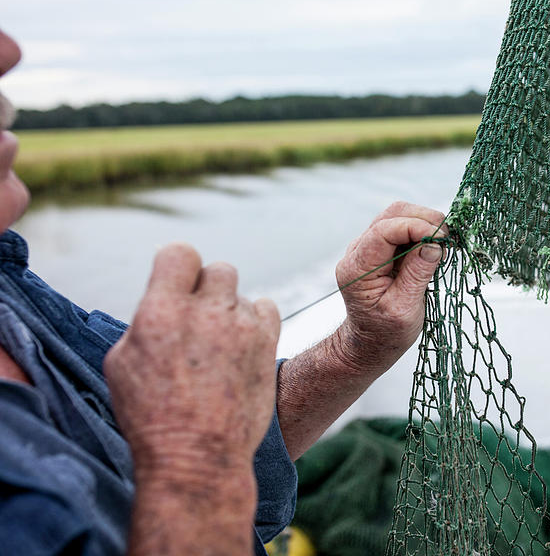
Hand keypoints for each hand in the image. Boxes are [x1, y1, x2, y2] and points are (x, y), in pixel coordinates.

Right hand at [104, 243, 280, 478]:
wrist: (197, 456)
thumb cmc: (152, 416)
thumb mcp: (122, 364)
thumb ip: (145, 320)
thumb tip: (161, 298)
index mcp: (160, 312)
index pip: (179, 252)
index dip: (178, 266)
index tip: (177, 285)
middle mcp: (204, 312)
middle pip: (217, 269)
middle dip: (207, 289)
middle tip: (198, 320)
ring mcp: (240, 326)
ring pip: (242, 292)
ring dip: (229, 310)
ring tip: (218, 344)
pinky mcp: (267, 342)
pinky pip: (267, 307)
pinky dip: (256, 320)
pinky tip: (242, 344)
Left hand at [334, 201, 446, 373]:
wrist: (369, 343)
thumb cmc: (384, 333)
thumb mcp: (405, 309)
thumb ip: (417, 274)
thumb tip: (434, 244)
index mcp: (358, 269)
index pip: (384, 230)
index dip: (416, 227)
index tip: (441, 238)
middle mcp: (358, 253)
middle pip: (391, 214)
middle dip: (423, 219)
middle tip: (448, 238)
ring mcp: (368, 248)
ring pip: (397, 216)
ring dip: (424, 223)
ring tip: (443, 244)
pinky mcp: (380, 249)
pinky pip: (401, 228)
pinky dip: (421, 231)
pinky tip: (434, 247)